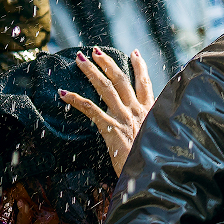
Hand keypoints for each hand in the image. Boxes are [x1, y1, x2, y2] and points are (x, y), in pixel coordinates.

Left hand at [61, 47, 154, 175]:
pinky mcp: (110, 128)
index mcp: (151, 112)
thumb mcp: (159, 139)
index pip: (145, 84)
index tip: (135, 54)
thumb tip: (153, 127)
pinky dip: (76, 100)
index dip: (140, 67)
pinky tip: (63, 93)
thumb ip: (155, 128)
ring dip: (91, 71)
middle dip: (108, 63)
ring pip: (105, 88)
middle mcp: (137, 110)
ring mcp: (123, 117)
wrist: (152, 172)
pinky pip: (90, 109)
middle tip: (96, 51)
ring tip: (80, 60)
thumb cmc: (154, 160)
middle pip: (121, 80)